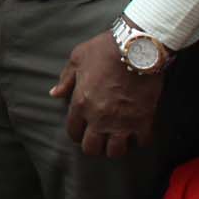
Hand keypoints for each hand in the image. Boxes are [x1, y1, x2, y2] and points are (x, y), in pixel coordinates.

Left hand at [50, 30, 161, 157]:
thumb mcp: (77, 59)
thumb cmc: (105, 49)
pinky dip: (140, 139)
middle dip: (94, 146)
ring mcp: (122, 122)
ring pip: (115, 151)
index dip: (77, 133)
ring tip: (118, 138)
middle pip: (92, 148)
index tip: (83, 129)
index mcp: (80, 103)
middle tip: (100, 137)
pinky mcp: (143, 120)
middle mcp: (99, 118)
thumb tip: (55, 93)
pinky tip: (138, 132)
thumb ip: (65, 79)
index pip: (73, 132)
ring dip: (115, 146)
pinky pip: (141, 142)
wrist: (137, 47)